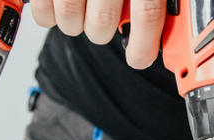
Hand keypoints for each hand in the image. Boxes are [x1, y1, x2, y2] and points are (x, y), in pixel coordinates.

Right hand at [30, 0, 166, 68]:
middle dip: (100, 31)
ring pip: (71, 18)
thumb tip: (170, 35)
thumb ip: (148, 4)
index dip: (143, 46)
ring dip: (73, 23)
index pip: (147, 15)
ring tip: (77, 12)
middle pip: (103, 22)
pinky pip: (43, 10)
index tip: (139, 59)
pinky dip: (46, 16)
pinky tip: (54, 8)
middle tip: (100, 24)